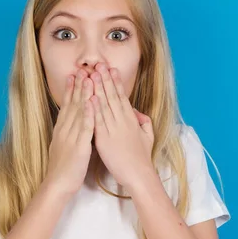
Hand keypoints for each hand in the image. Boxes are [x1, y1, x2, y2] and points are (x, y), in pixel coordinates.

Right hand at [45, 69, 94, 195]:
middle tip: (83, 69)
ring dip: (84, 95)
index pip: (67, 106)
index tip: (75, 75)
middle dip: (78, 86)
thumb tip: (70, 126)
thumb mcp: (63, 147)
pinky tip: (92, 103)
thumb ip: (68, 135)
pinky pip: (85, 128)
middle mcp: (65, 130)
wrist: (57, 185)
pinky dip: (88, 114)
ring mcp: (71, 137)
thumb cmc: (64, 169)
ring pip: (79, 112)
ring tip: (89, 78)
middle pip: (73, 104)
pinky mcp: (78, 146)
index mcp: (62, 130)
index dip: (71, 90)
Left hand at [89, 63, 154, 188]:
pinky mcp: (105, 139)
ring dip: (98, 88)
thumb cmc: (142, 158)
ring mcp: (113, 129)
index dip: (116, 82)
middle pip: (112, 96)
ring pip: (105, 105)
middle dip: (106, 79)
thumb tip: (138, 113)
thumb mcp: (147, 137)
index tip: (111, 69)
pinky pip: (98, 120)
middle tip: (100, 64)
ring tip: (93, 74)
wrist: (139, 174)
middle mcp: (122, 121)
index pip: (122, 97)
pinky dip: (94, 108)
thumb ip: (144, 123)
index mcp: (131, 120)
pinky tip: (90, 97)